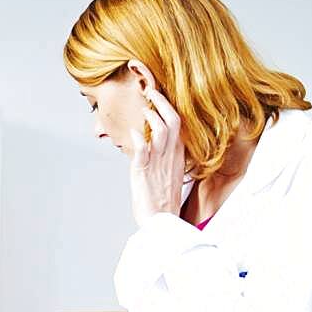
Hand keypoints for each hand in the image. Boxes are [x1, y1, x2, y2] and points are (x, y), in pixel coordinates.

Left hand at [128, 88, 184, 226]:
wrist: (161, 220)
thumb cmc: (162, 196)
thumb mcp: (167, 170)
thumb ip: (162, 153)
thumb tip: (151, 138)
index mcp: (177, 153)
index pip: (177, 122)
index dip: (167, 105)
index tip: (156, 93)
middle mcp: (170, 155)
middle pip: (173, 121)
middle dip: (161, 102)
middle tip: (150, 91)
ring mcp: (158, 163)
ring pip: (162, 132)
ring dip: (152, 117)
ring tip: (144, 109)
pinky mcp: (144, 173)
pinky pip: (143, 152)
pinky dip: (139, 140)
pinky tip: (134, 134)